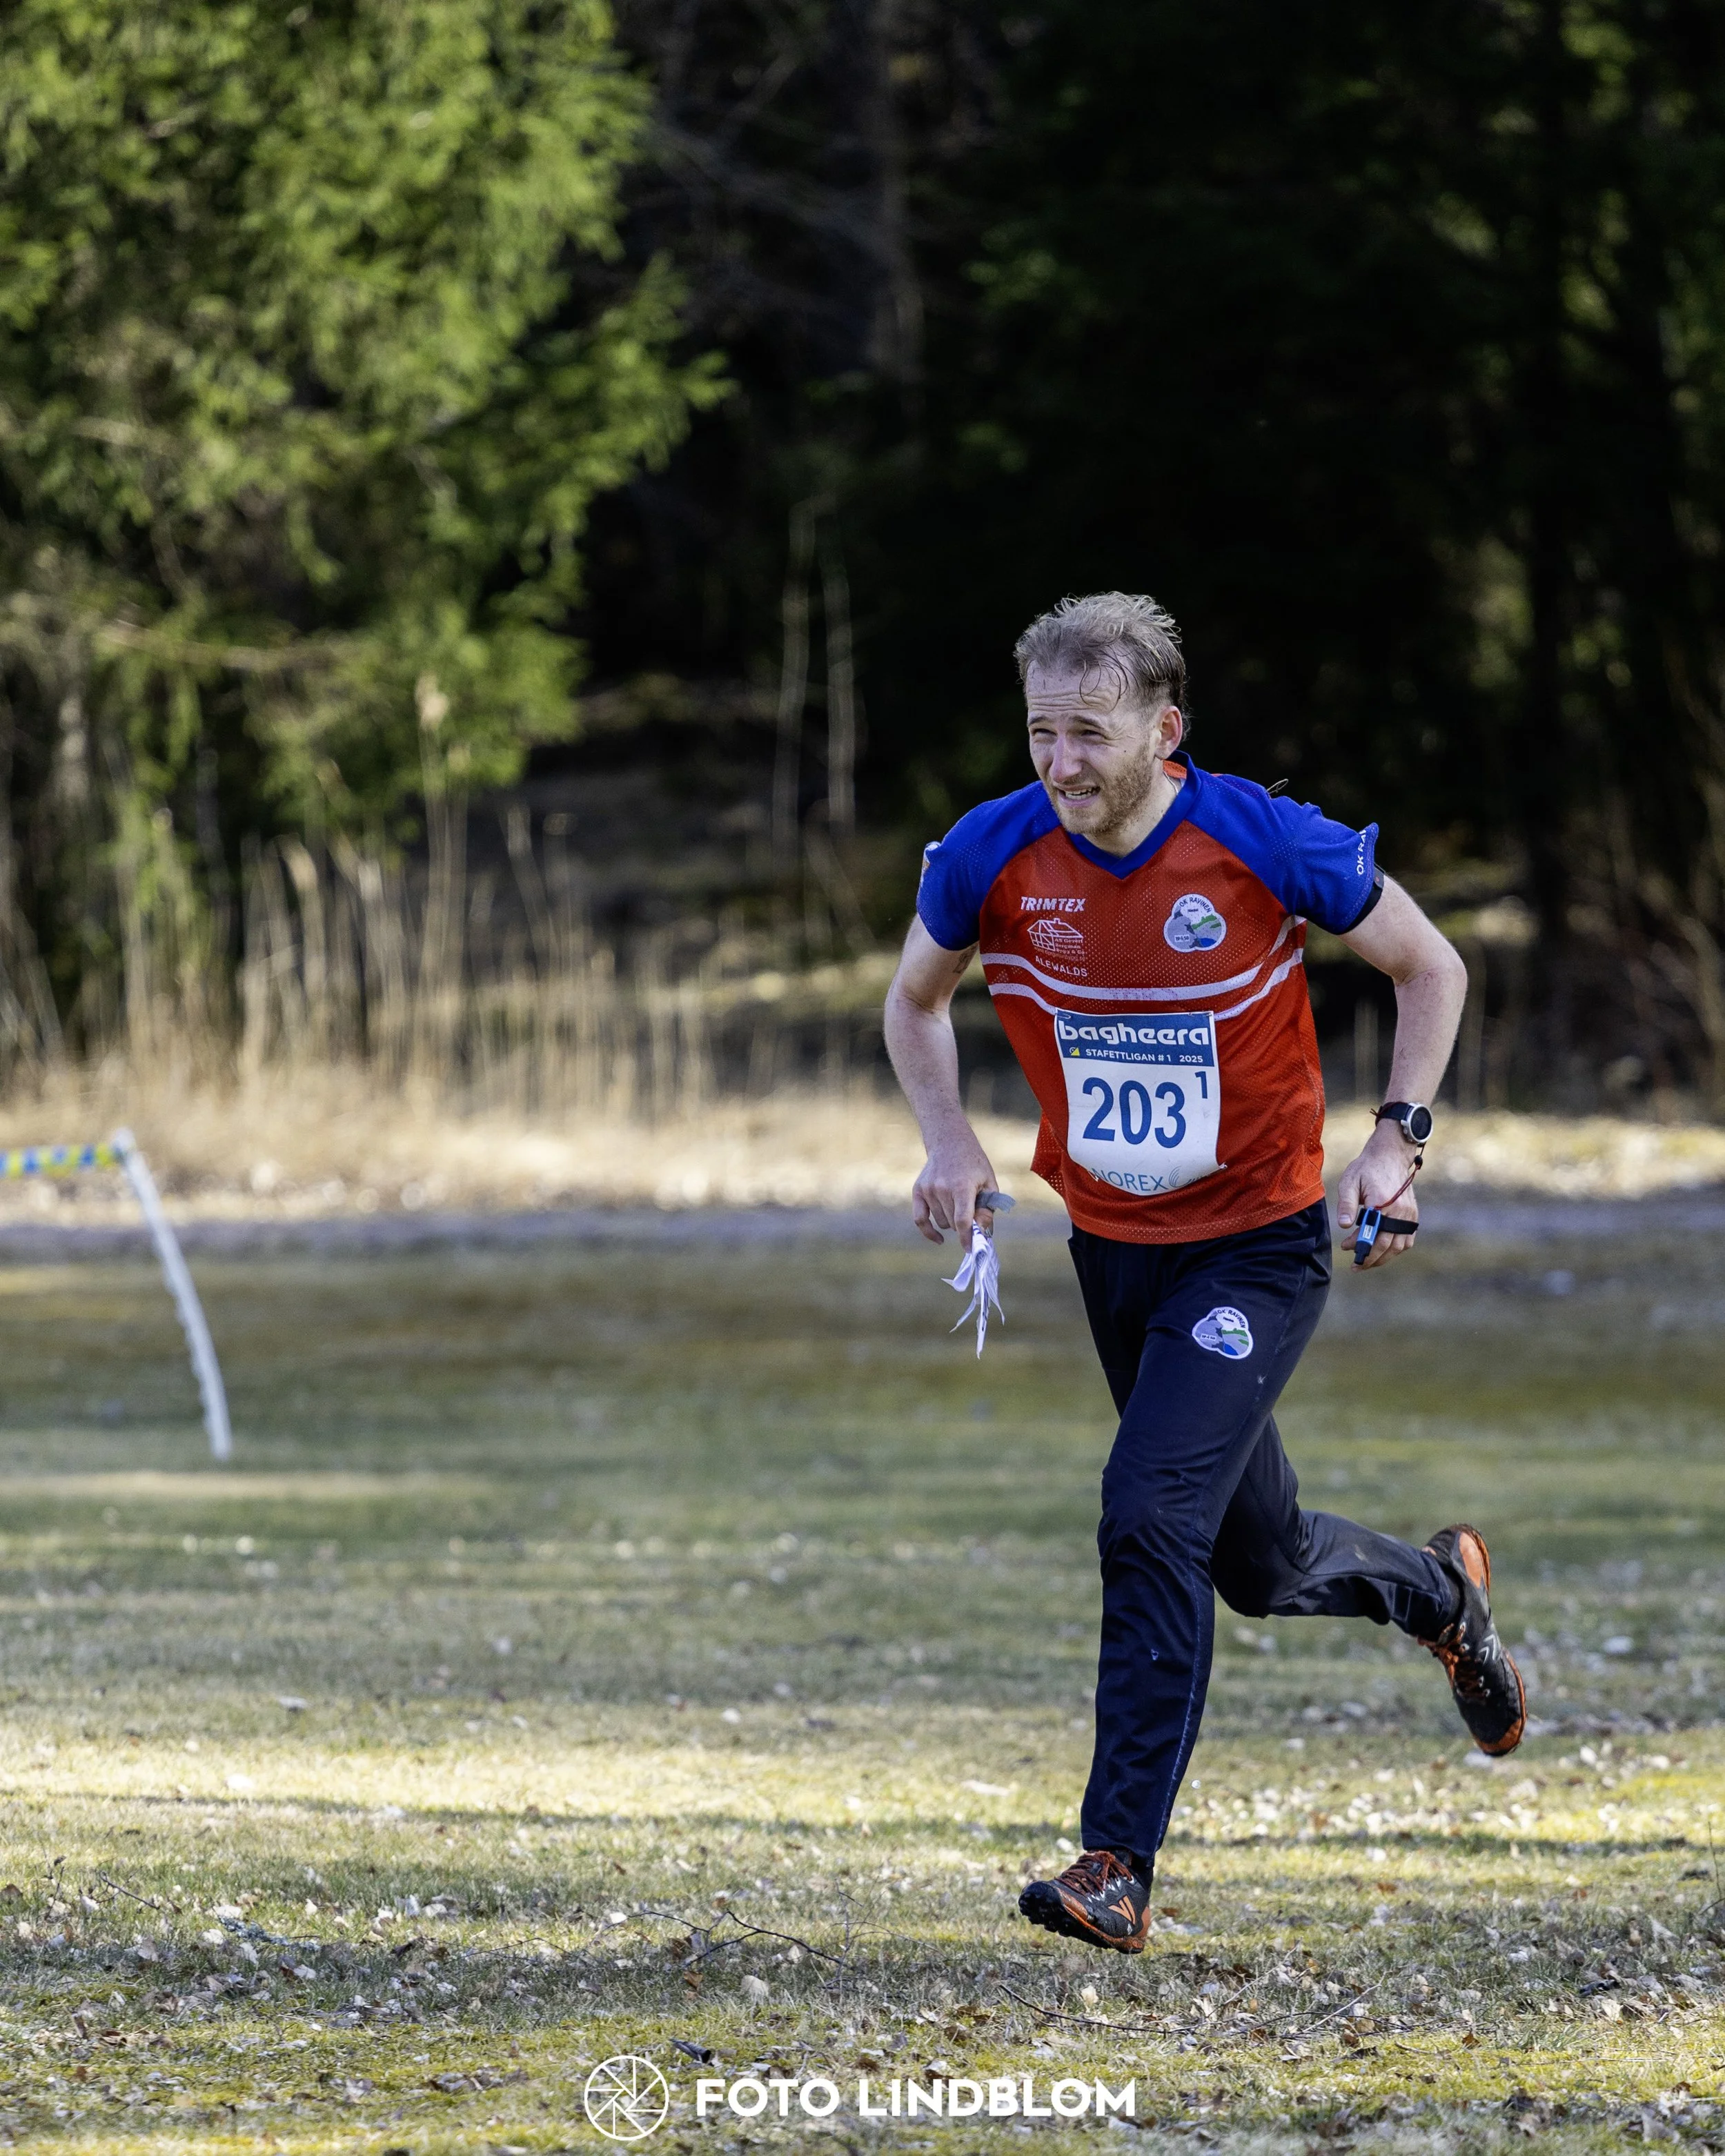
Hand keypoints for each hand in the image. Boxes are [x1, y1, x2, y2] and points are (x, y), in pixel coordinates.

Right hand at [911, 1128, 998, 1244]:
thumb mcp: (989, 1183)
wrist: (950, 1142)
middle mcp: (942, 1188)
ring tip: (959, 1205)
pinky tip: (939, 1239)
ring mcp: (928, 1189)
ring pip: (940, 1222)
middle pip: (952, 1224)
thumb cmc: (974, 1165)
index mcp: (962, 1186)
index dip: (967, 1238)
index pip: (962, 1221)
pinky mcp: (918, 1191)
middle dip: (964, 1226)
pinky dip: (929, 1231)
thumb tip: (982, 1233)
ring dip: (950, 1222)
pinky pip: (919, 1219)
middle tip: (972, 1215)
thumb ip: (987, 1209)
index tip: (971, 1249)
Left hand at [1334, 1121, 1420, 1269]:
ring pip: (1399, 1246)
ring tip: (1367, 1260)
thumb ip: (1346, 1204)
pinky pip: (1407, 1239)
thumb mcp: (1350, 1182)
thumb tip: (1344, 1225)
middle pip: (1386, 1246)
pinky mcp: (1413, 1214)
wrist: (1389, 1156)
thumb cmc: (1366, 1168)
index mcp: (1383, 1204)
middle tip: (1354, 1264)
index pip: (1373, 1237)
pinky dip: (1396, 1249)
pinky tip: (1382, 1250)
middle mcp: (1400, 1212)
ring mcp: (1409, 1214)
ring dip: (1383, 1258)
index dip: (1359, 1247)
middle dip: (1369, 1259)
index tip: (1345, 1248)